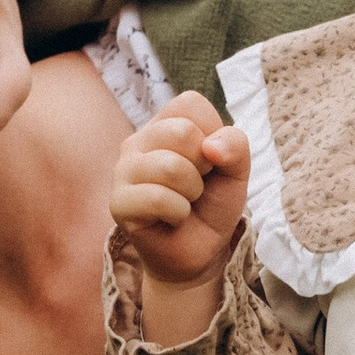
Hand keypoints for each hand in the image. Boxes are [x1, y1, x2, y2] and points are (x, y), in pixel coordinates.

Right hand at [111, 94, 250, 319]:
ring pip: (170, 166)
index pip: (190, 104)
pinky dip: (179, 212)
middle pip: (181, 132)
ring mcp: (123, 170)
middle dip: (204, 166)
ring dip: (192, 192)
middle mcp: (139, 141)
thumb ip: (236, 147)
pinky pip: (158, 198)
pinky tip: (172, 218)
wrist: (199, 251)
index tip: (210, 161)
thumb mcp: (236, 171)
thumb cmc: (212, 204)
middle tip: (197, 185)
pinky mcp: (118, 202)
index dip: (213, 134)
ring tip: (185, 202)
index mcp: (165, 124)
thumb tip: (211, 146)